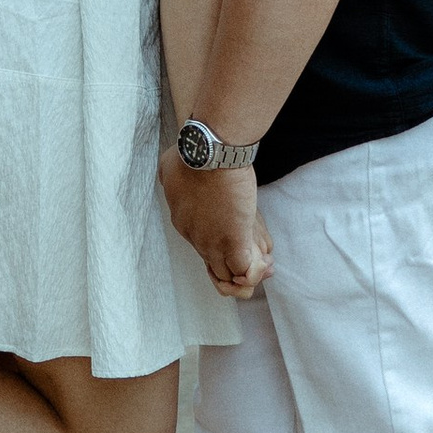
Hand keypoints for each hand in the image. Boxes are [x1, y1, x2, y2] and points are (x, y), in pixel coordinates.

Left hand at [169, 159, 268, 297]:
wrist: (209, 154)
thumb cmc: (191, 155)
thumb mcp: (169, 167)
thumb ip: (171, 174)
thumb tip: (171, 170)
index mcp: (183, 224)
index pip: (203, 247)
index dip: (221, 246)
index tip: (235, 236)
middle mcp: (197, 240)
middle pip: (216, 269)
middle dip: (234, 266)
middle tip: (251, 254)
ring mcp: (215, 244)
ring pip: (230, 278)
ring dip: (247, 272)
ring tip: (260, 260)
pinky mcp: (235, 242)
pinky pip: (246, 272)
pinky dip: (255, 272)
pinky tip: (263, 262)